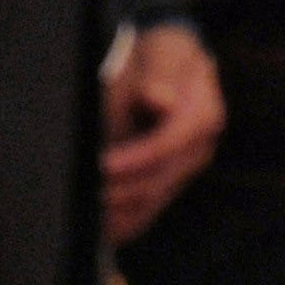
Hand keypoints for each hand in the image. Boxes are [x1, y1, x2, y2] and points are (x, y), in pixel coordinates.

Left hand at [100, 23, 223, 244]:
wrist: (170, 63)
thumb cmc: (160, 56)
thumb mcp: (163, 53)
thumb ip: (159, 74)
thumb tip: (159, 99)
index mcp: (203, 117)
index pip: (169, 145)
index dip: (137, 158)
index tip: (103, 165)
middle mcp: (198, 149)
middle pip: (159, 178)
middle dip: (120, 190)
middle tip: (82, 195)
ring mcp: (185, 169)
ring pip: (152, 199)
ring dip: (119, 211)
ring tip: (86, 219)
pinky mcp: (170, 181)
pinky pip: (149, 208)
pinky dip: (125, 222)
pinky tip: (101, 231)